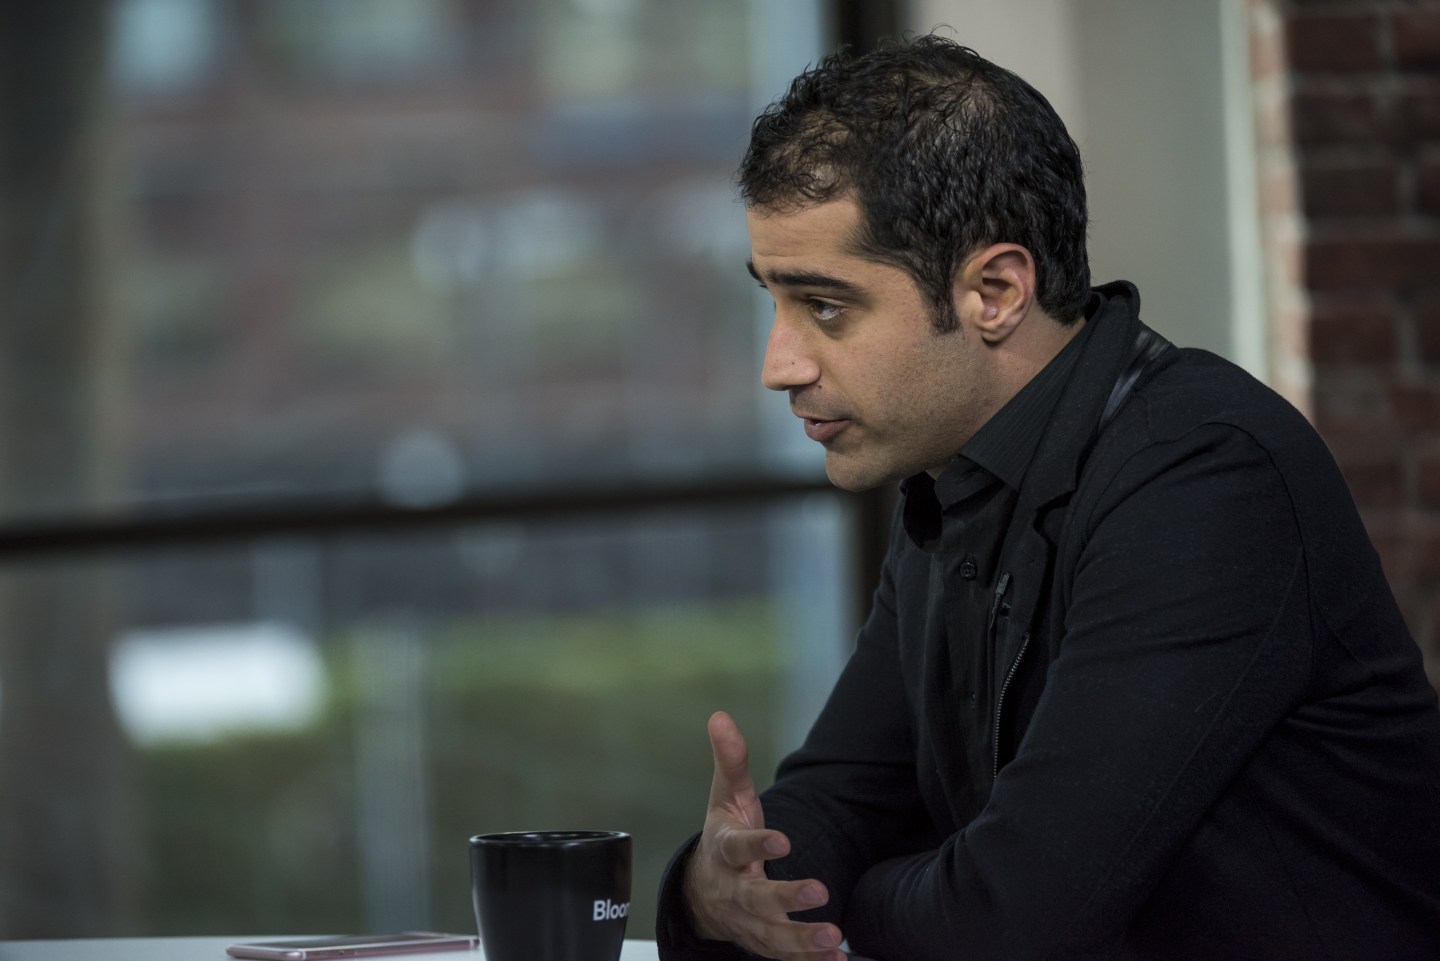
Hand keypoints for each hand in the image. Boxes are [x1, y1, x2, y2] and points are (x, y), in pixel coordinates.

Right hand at [683, 711, 845, 960]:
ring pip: (771, 936)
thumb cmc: (724, 833)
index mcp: (723, 849)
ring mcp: (746, 920)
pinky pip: (784, 957)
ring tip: (835, 938)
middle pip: (755, 898)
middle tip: (820, 892)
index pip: (736, 847)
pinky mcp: (762, 942)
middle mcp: (732, 889)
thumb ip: (731, 759)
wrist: (702, 892)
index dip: (757, 845)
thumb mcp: (726, 796)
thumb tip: (720, 716)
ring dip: (802, 941)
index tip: (784, 840)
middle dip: (785, 899)